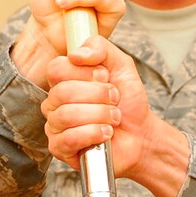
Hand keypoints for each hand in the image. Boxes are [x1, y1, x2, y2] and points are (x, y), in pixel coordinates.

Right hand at [42, 45, 188, 196]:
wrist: (141, 134)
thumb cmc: (127, 102)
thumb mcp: (121, 65)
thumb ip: (100, 48)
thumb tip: (76, 54)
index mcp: (63, 80)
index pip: (56, 68)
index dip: (85, 73)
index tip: (105, 77)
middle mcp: (54, 102)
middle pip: (62, 92)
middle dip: (98, 95)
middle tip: (114, 100)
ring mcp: (54, 126)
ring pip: (67, 115)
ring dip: (100, 115)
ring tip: (114, 119)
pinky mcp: (60, 149)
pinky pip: (68, 138)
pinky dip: (94, 134)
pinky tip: (106, 134)